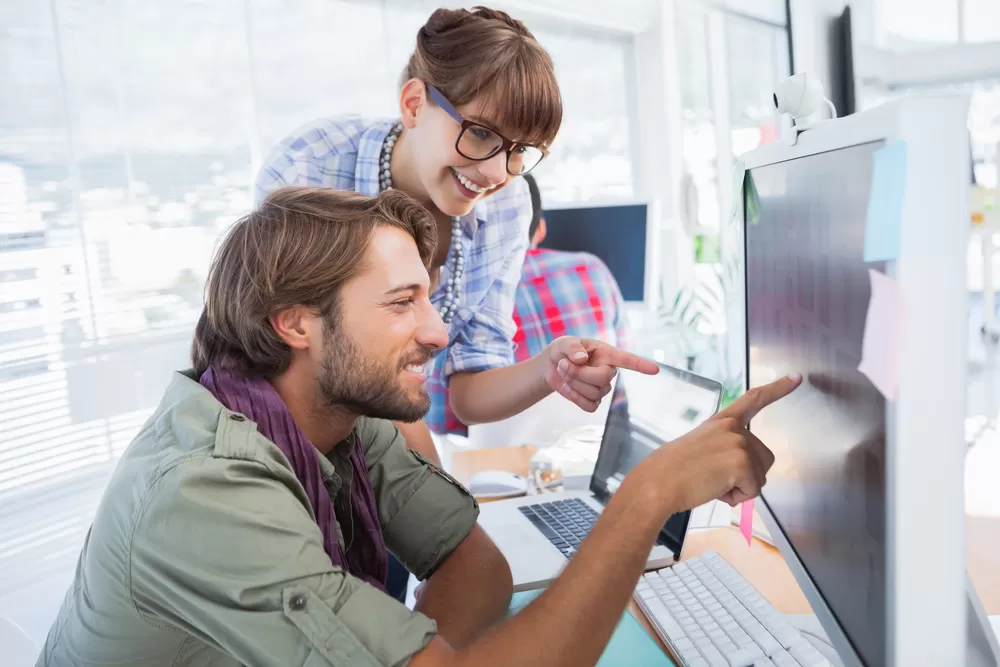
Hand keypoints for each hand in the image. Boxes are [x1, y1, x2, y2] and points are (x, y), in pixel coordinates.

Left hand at [542, 337, 659, 411]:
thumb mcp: (564, 342)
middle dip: (579, 373)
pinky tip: (567, 387)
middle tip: (563, 364)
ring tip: (563, 371)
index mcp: (606, 354)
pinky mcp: (593, 402)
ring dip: (573, 383)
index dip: (641, 365)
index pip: (627, 360)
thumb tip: (582, 358)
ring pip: (594, 393)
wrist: (552, 366)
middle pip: (603, 378)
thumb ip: (572, 347)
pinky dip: (574, 397)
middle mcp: (608, 371)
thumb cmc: (563, 351)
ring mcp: (602, 388)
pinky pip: (589, 406)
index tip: (655, 369)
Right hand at [637, 374, 801, 512]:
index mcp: (721, 422)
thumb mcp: (702, 450)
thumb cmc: (672, 472)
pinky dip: (737, 498)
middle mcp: (732, 428)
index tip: (796, 378)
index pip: (753, 400)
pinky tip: (715, 490)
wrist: (657, 483)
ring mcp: (738, 442)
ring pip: (760, 477)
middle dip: (746, 476)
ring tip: (710, 483)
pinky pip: (753, 491)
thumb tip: (746, 474)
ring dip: (739, 488)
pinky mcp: (741, 462)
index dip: (777, 389)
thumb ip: (726, 451)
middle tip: (714, 478)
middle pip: (764, 458)